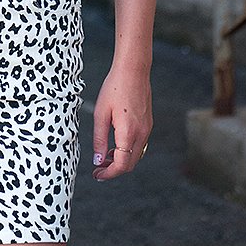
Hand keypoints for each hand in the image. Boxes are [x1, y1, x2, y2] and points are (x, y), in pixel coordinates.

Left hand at [91, 61, 152, 180]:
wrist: (133, 70)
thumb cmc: (114, 87)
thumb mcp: (101, 113)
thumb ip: (99, 139)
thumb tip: (97, 160)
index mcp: (128, 133)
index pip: (122, 165)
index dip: (109, 174)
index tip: (97, 175)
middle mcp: (142, 134)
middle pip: (130, 164)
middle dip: (114, 169)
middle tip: (98, 168)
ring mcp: (147, 129)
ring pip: (135, 155)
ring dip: (121, 160)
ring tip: (104, 157)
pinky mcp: (148, 124)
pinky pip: (139, 145)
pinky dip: (127, 150)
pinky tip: (115, 145)